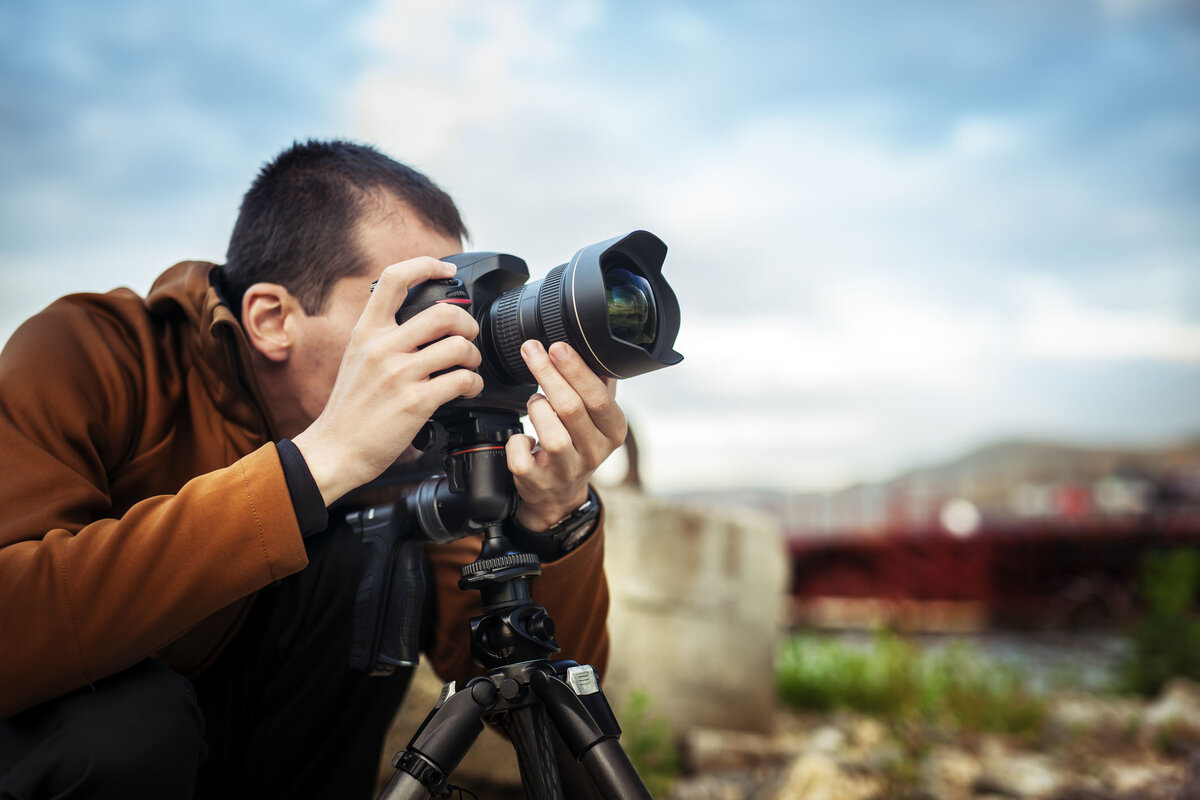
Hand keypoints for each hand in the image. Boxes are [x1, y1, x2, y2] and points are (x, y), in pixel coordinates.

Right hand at [293, 258, 483, 504]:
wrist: (335, 450)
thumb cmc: (351, 408)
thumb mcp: (357, 357)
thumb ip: (383, 335)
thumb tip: (419, 319)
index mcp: (366, 331)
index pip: (394, 278)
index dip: (426, 265)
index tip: (446, 270)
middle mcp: (382, 347)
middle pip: (443, 313)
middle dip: (467, 323)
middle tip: (468, 336)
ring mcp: (399, 374)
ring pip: (458, 347)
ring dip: (473, 357)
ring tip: (468, 367)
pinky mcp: (416, 402)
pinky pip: (462, 380)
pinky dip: (474, 383)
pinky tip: (467, 388)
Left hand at [506, 340, 626, 530]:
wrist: (560, 494)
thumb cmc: (578, 443)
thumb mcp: (597, 417)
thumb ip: (599, 385)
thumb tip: (593, 346)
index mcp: (613, 431)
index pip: (599, 398)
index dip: (577, 371)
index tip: (558, 347)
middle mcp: (594, 453)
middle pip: (571, 409)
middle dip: (548, 374)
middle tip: (532, 350)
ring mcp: (566, 471)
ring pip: (551, 435)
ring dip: (537, 408)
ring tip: (535, 400)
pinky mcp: (539, 483)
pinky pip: (522, 458)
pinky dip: (516, 441)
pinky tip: (523, 436)